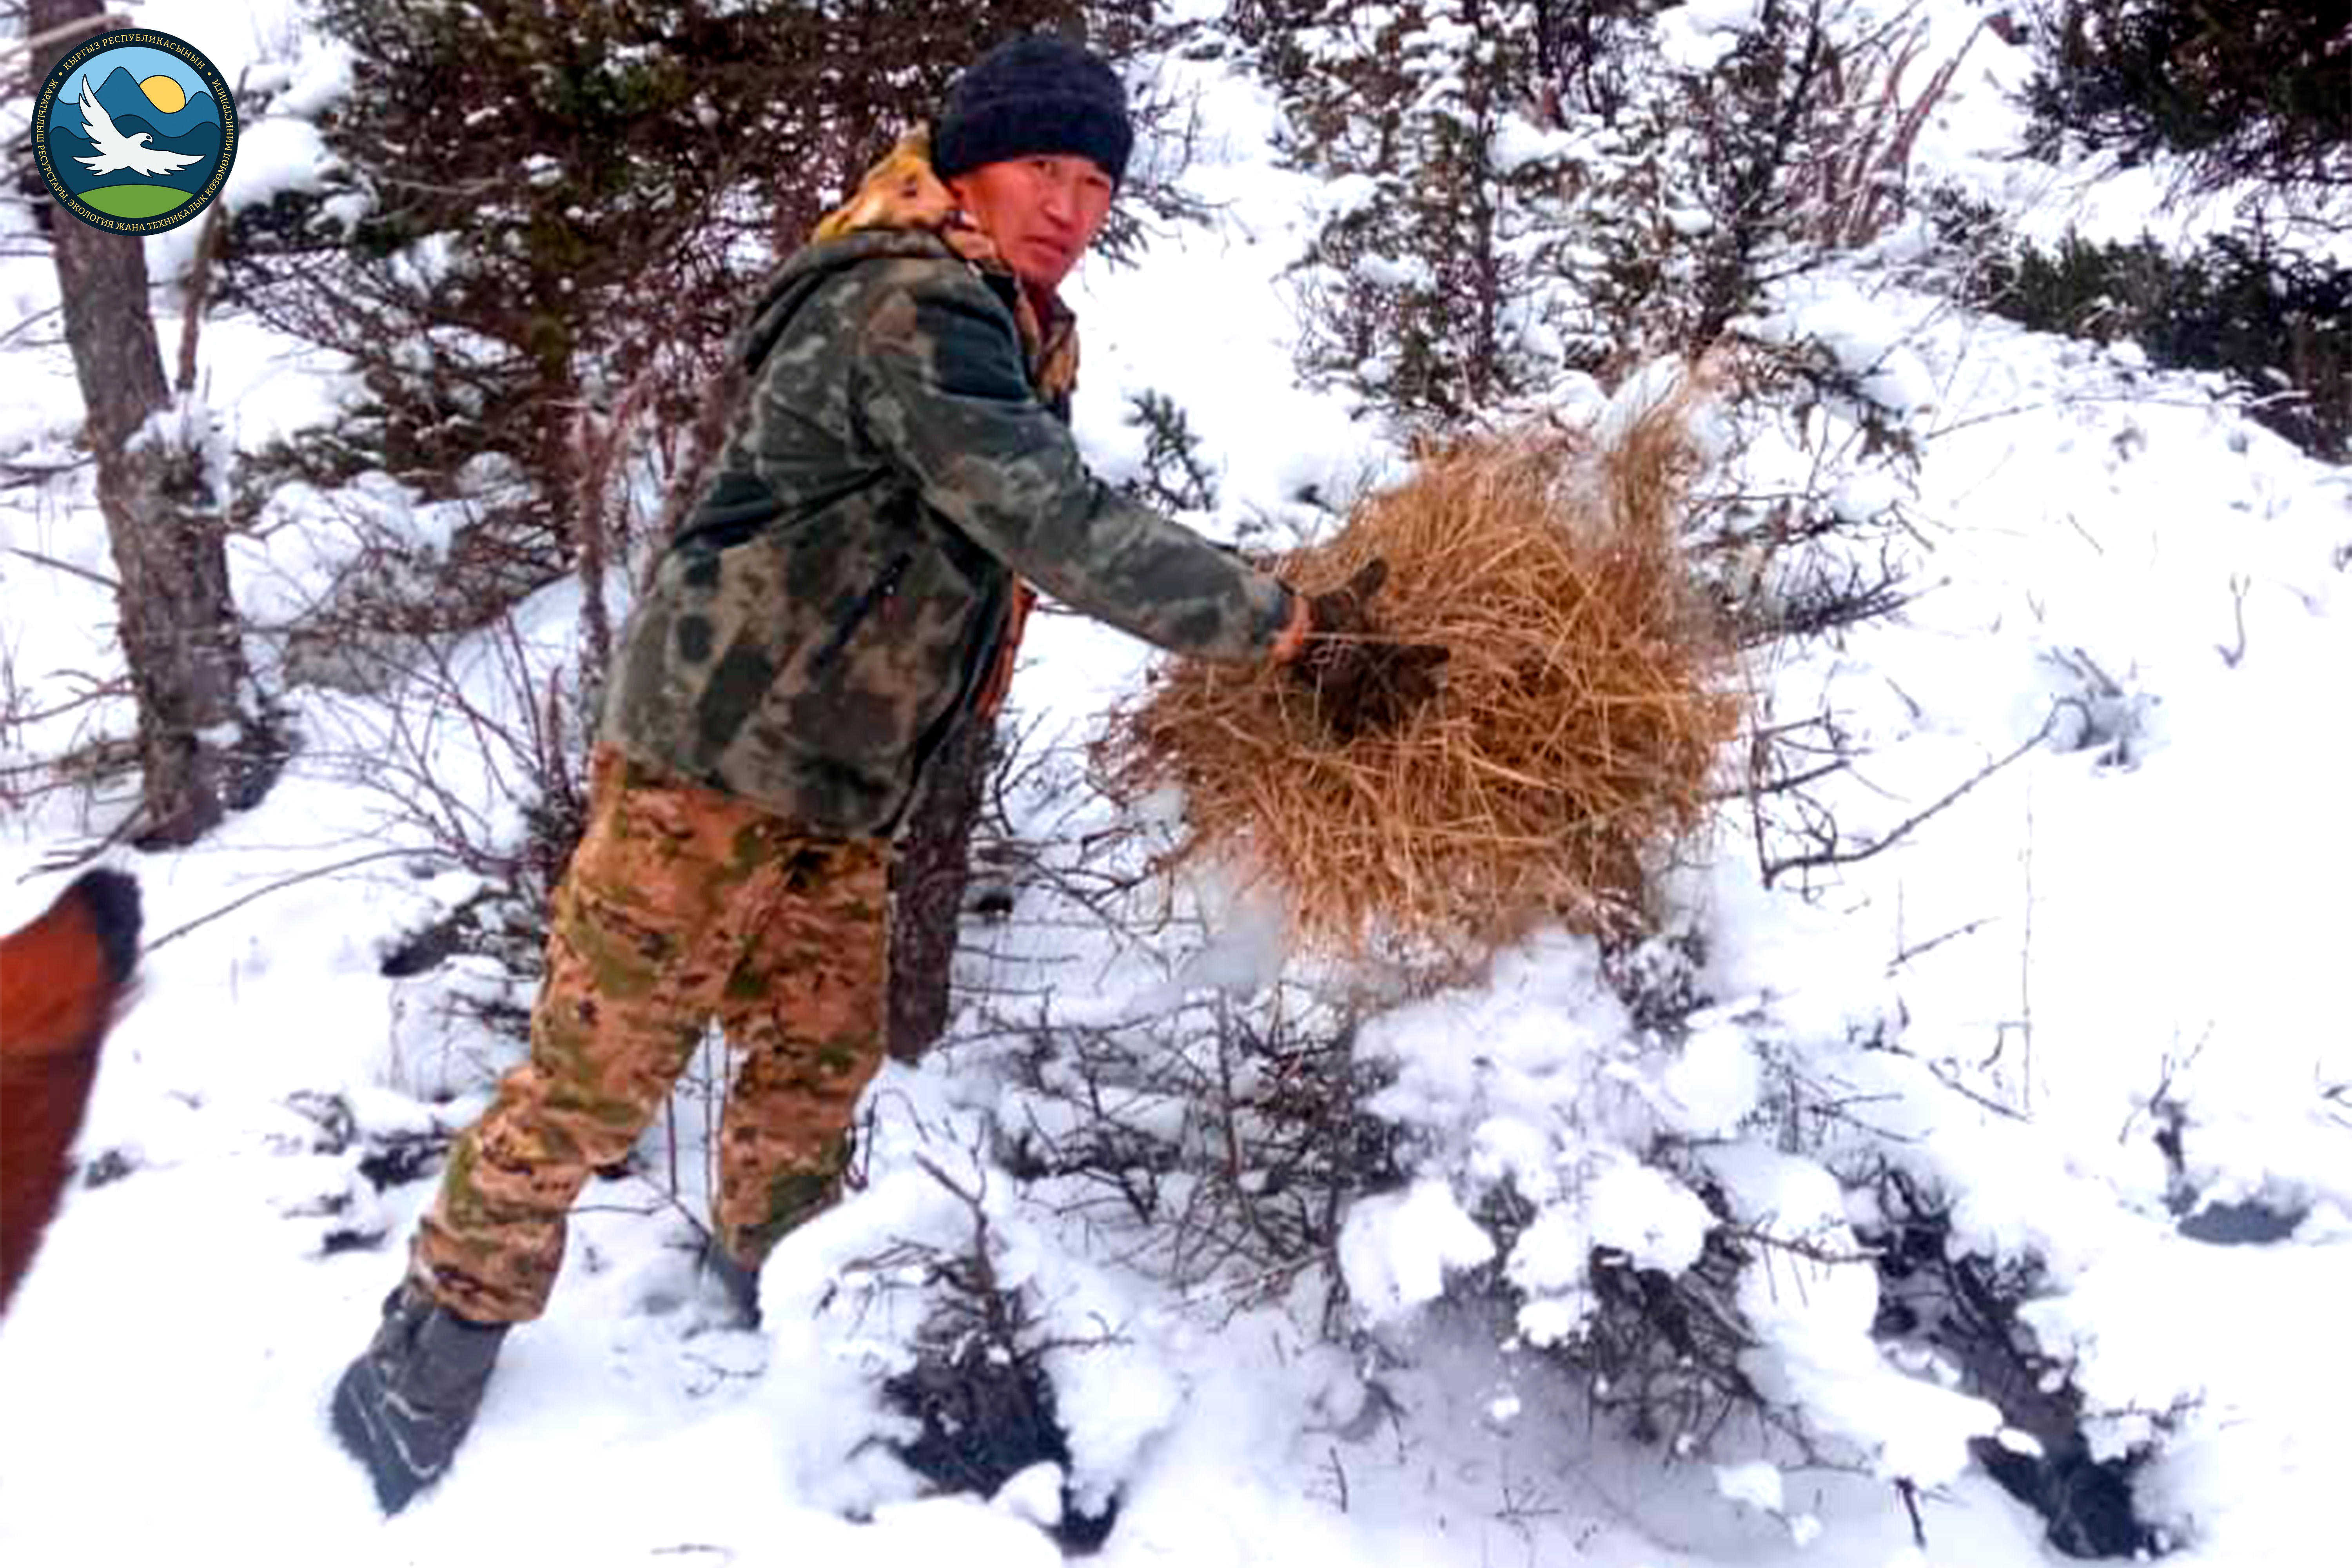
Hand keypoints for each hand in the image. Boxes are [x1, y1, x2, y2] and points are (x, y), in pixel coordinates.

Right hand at [1290, 559, 1448, 737]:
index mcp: (1383, 646)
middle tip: (1435, 693)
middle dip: (1422, 688)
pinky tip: (1352, 735)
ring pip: (1382, 706)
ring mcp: (1357, 686)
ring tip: (1402, 719)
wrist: (1300, 630)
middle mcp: (1375, 670)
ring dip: (1393, 713)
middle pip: (1407, 684)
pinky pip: (1344, 720)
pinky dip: (1347, 728)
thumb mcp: (1350, 596)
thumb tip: (1382, 561)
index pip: (1416, 653)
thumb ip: (1367, 582)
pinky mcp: (1335, 698)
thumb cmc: (1326, 611)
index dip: (1432, 654)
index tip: (1447, 655)